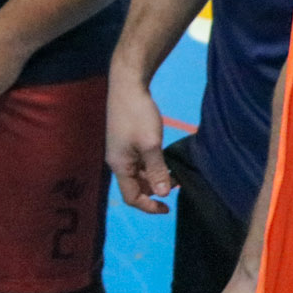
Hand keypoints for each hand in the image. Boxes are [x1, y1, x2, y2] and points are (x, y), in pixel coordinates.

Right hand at [107, 74, 176, 213]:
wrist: (127, 85)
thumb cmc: (137, 115)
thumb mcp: (151, 145)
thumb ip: (157, 171)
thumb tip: (163, 195)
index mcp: (119, 165)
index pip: (131, 197)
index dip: (149, 206)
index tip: (168, 207)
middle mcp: (117, 161)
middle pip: (134, 186)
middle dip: (154, 191)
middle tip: (176, 185)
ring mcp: (121, 150)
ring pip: (137, 174)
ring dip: (154, 177)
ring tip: (173, 173)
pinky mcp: (125, 141)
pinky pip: (138, 162)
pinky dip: (151, 166)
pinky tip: (164, 159)